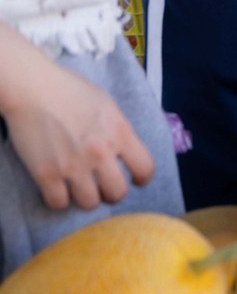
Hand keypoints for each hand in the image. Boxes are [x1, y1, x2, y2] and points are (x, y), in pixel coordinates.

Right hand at [0, 41, 154, 211]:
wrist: (35, 89)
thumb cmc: (71, 90)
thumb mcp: (108, 106)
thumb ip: (119, 130)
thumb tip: (124, 150)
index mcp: (120, 132)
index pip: (145, 168)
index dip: (142, 178)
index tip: (135, 180)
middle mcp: (101, 153)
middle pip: (117, 193)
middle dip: (112, 193)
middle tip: (103, 187)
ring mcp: (73, 166)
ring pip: (89, 203)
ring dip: (86, 199)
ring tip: (81, 190)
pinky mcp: (46, 174)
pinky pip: (58, 203)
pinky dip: (59, 201)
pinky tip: (58, 191)